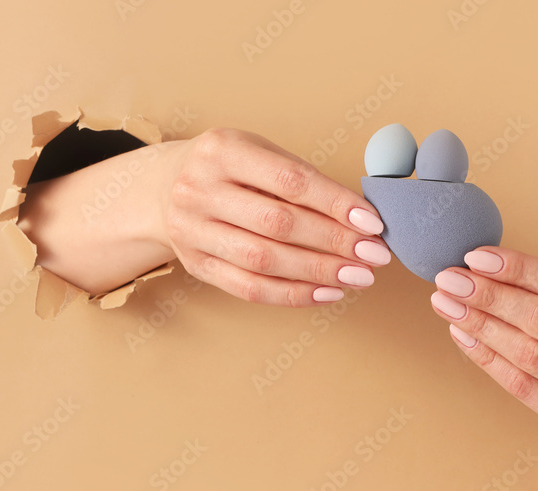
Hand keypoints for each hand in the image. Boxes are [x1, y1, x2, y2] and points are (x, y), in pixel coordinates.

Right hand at [156, 128, 390, 305]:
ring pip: (264, 261)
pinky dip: (294, 294)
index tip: (373, 223)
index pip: (290, 181)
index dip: (336, 205)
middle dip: (334, 242)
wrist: (163, 186)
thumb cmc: (229, 168)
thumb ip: (304, 180)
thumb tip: (362, 218)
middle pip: (278, 225)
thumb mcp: (260, 153)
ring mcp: (192, 230)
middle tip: (375, 254)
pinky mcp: (195, 265)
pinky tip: (328, 292)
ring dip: (319, 272)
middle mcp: (200, 189)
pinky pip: (249, 288)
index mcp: (222, 150)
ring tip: (359, 276)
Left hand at [428, 247, 537, 490]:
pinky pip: (524, 387)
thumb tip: (497, 266)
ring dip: (480, 325)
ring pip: (528, 354)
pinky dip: (489, 359)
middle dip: (489, 295)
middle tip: (449, 279)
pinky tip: (465, 337)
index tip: (476, 256)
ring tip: (447, 305)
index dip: (518, 268)